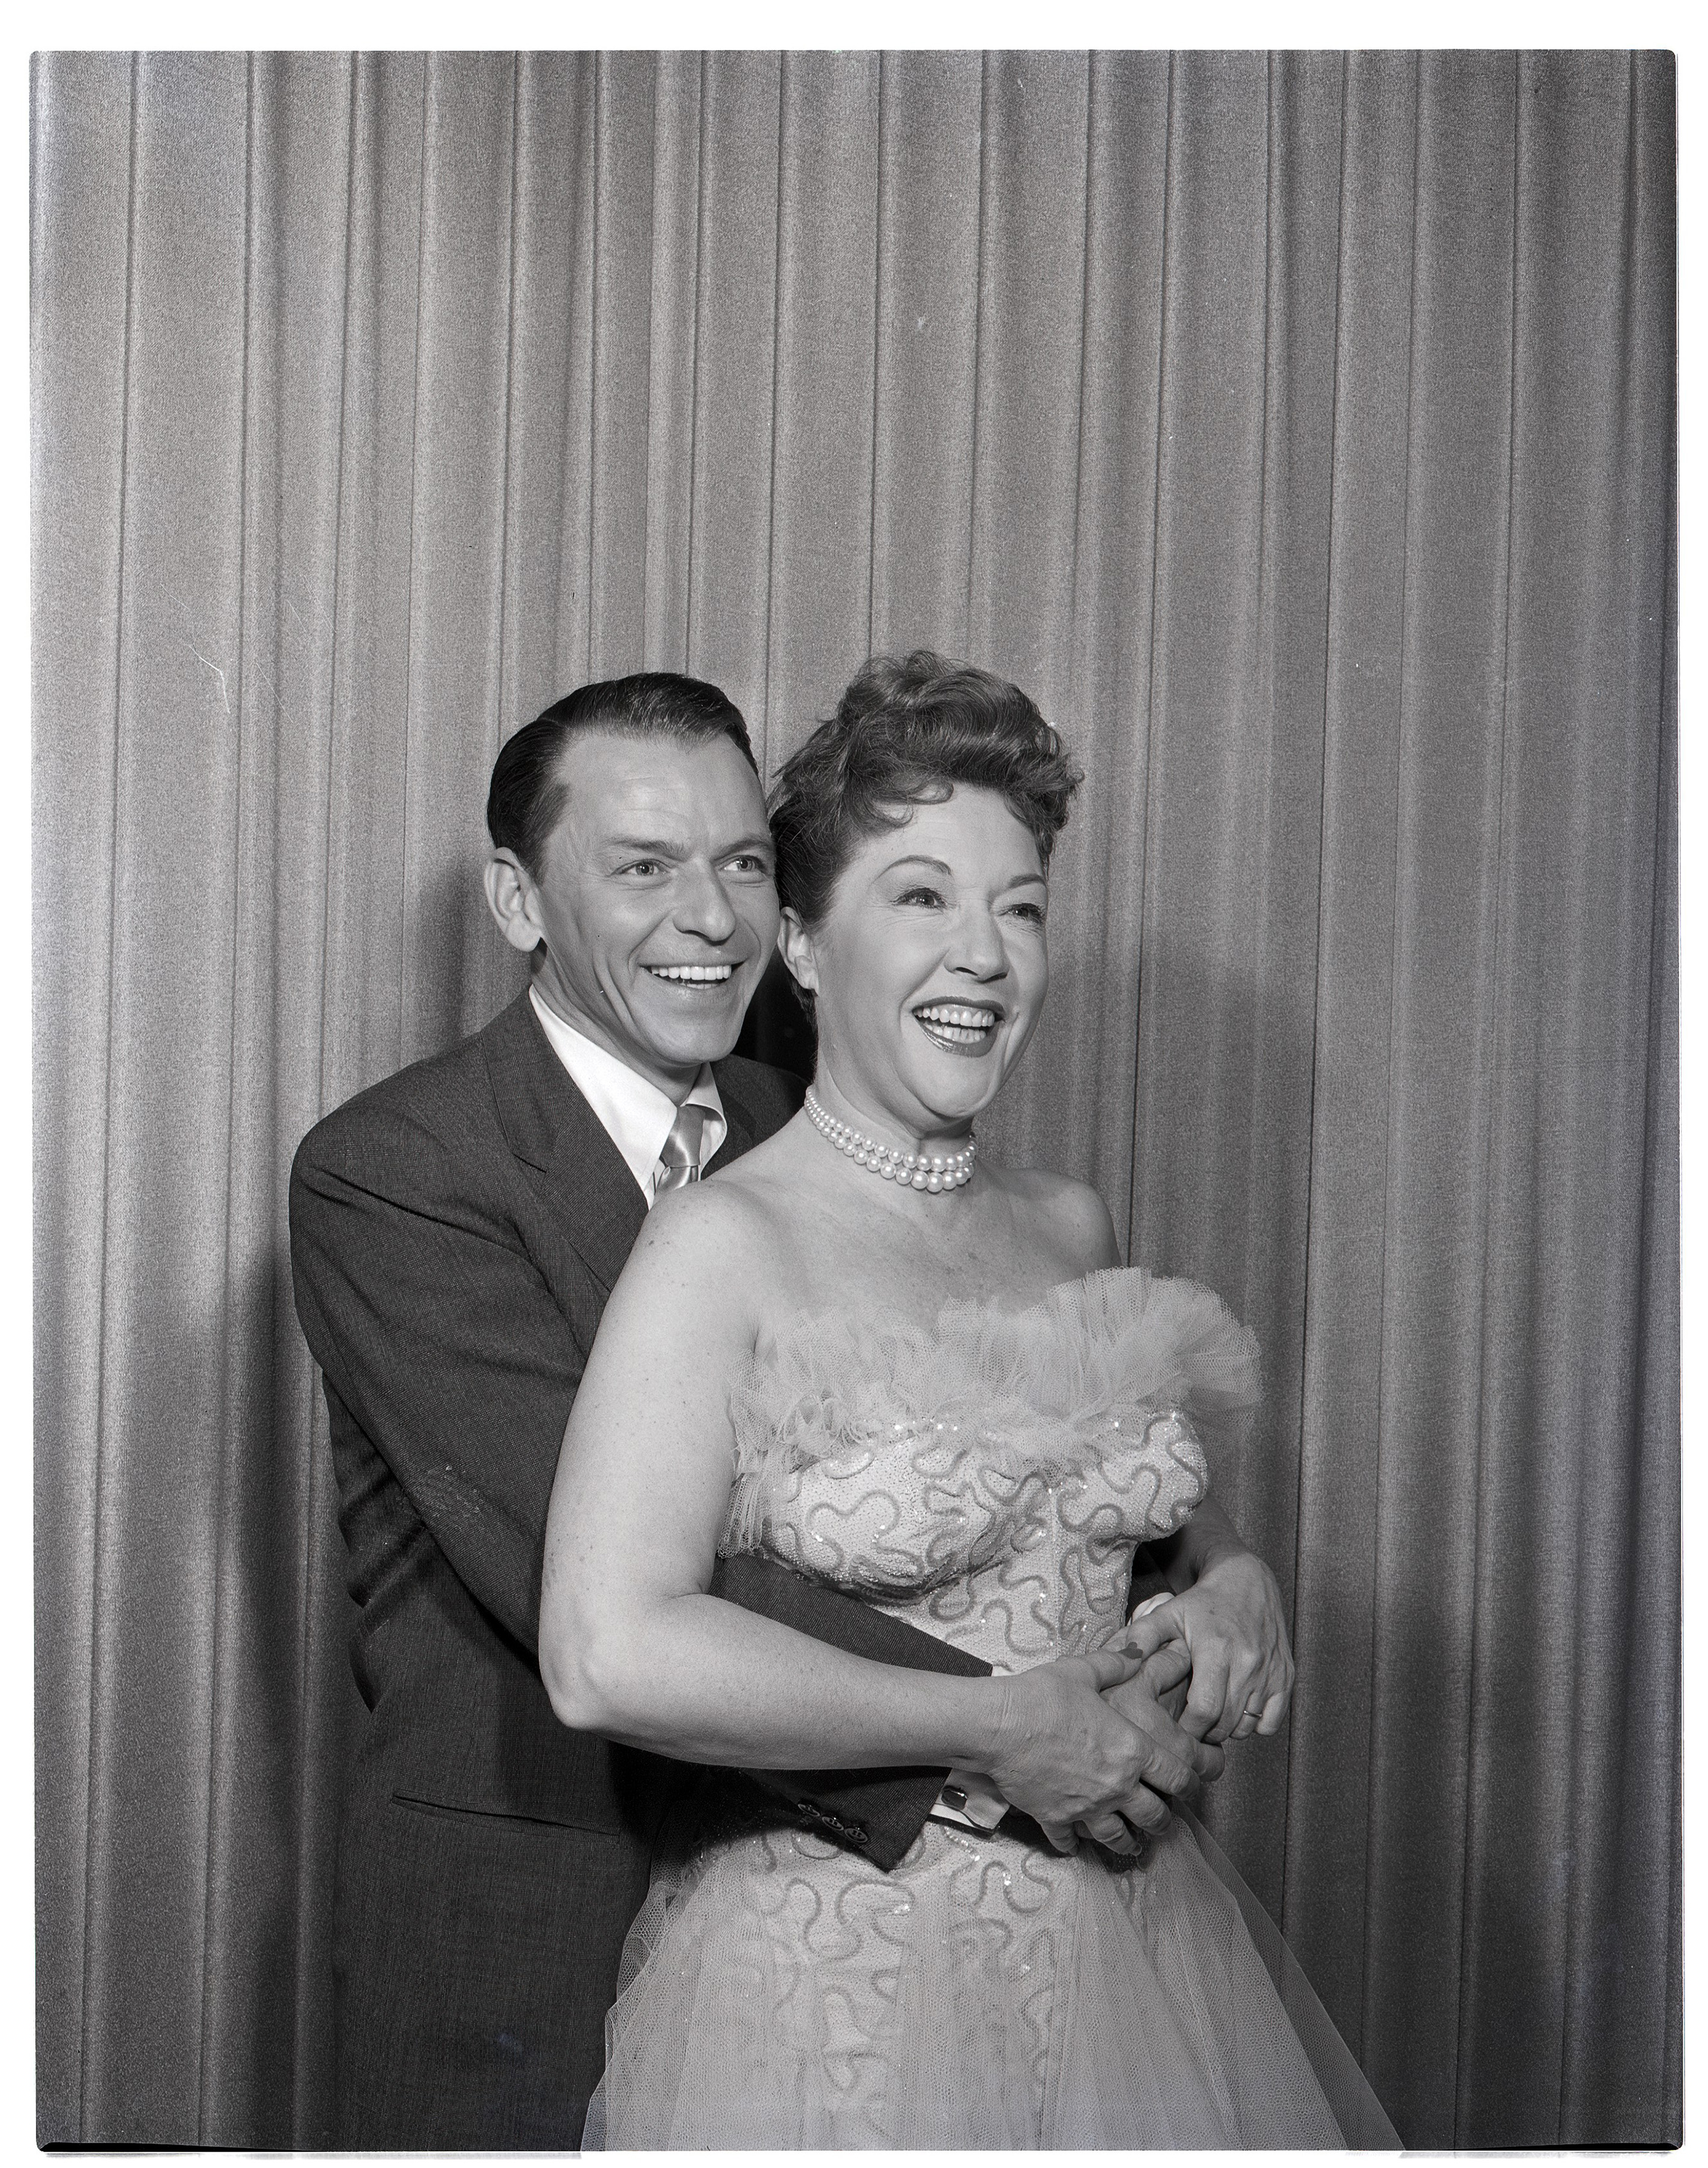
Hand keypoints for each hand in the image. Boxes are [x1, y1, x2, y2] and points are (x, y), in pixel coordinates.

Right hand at [982, 1648, 1221, 1855]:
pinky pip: (1071, 1842)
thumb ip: (1117, 1663)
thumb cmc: (1043, 1695)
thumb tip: (1139, 1652)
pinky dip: (1075, 1844)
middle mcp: (1116, 1786)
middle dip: (1163, 1820)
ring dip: (1128, 1842)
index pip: (1177, 1776)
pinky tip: (1075, 1841)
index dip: (1190, 1783)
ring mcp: (1086, 1808)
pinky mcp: (1055, 1819)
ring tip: (1131, 1844)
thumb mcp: (1083, 1671)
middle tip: (1162, 1818)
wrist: (999, 1725)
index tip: (1189, 1785)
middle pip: (1155, 1816)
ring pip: (1119, 1838)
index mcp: (1131, 1750)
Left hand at [1125, 1549, 1293, 1744]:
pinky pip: (1271, 1721)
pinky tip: (1236, 1707)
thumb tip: (1117, 1662)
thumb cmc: (1202, 1601)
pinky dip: (1253, 1723)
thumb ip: (1140, 1639)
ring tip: (1210, 1713)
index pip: (1204, 1711)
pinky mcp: (1286, 1675)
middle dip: (1204, 1733)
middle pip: (1225, 1723)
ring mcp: (1271, 1670)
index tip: (1174, 1731)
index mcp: (1216, 1649)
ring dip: (1227, 1728)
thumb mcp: (1165, 1614)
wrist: (1246, 1580)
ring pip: (1247, 1725)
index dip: (1187, 1730)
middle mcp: (1248, 1662)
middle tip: (1189, 1725)